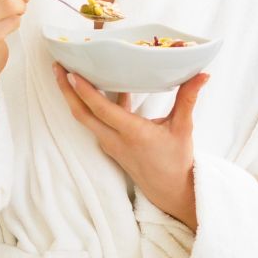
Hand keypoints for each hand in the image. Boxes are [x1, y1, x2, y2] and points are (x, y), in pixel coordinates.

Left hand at [53, 63, 209, 230]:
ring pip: (86, 119)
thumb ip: (188, 99)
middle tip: (56, 67)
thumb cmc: (176, 160)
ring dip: (74, 97)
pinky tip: (102, 85)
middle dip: (66, 91)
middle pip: (82, 114)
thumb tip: (202, 74)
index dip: (84, 91)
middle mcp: (115, 139)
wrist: (170, 190)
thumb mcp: (183, 128)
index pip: (101, 109)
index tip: (70, 72)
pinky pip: (97, 122)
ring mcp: (111, 144)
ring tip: (67, 74)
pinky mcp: (112, 145)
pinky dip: (92, 104)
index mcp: (132, 133)